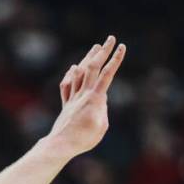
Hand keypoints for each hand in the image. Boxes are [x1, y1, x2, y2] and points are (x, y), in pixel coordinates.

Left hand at [44, 35, 125, 159]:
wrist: (62, 144)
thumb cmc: (84, 139)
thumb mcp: (102, 126)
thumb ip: (102, 110)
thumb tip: (99, 102)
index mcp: (95, 98)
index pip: (107, 74)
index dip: (115, 59)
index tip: (122, 47)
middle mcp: (83, 94)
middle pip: (93, 66)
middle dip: (103, 51)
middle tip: (111, 38)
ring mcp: (73, 98)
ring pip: (80, 72)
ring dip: (88, 58)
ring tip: (95, 48)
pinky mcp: (66, 104)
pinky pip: (67, 85)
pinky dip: (71, 75)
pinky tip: (74, 69)